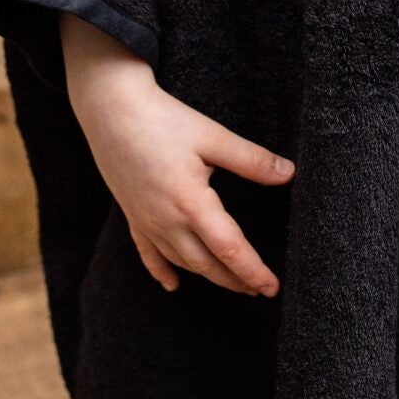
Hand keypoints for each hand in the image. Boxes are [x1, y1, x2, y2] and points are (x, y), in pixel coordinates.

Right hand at [58, 12, 293, 295]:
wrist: (109, 109)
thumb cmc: (162, 119)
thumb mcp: (212, 136)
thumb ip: (251, 159)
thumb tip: (288, 173)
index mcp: (191, 202)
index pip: (230, 249)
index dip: (253, 271)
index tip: (271, 287)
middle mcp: (167, 220)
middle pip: (207, 263)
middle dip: (235, 280)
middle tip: (259, 289)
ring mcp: (146, 221)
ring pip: (182, 261)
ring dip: (208, 275)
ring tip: (232, 283)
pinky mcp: (132, 214)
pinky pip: (148, 253)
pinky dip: (162, 271)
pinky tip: (172, 285)